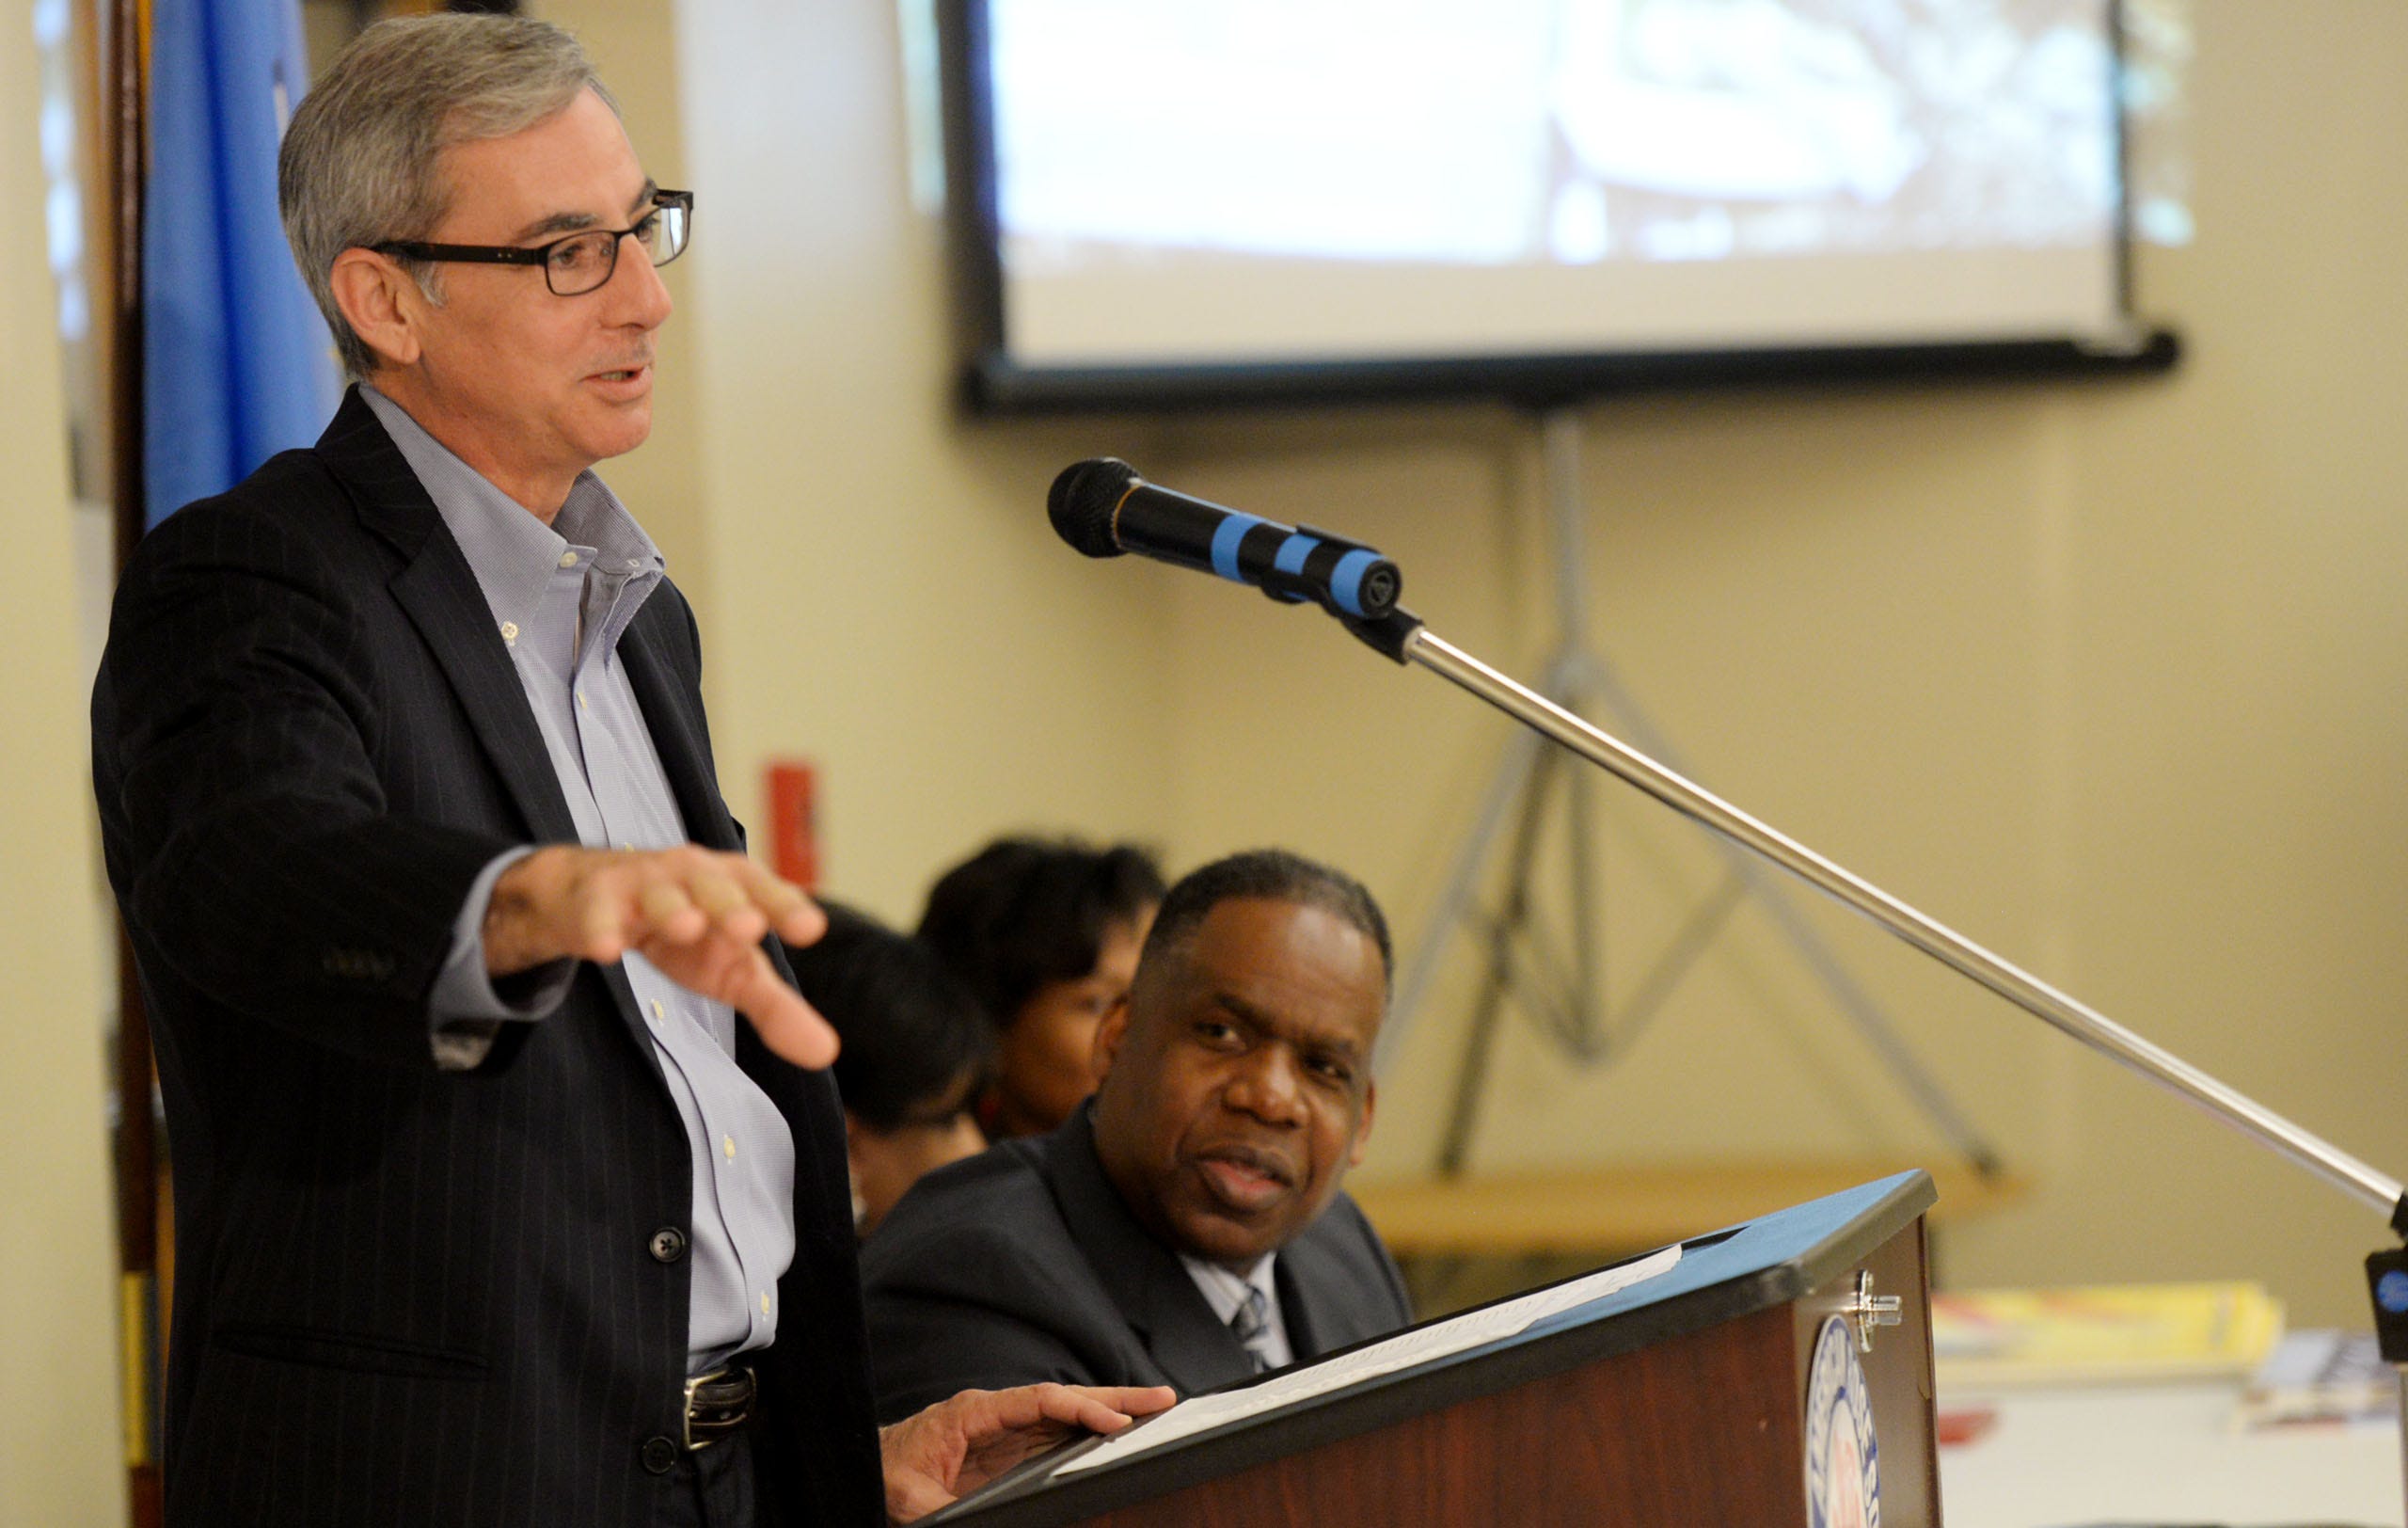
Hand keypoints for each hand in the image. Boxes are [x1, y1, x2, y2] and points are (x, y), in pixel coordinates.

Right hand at [481, 844, 836, 1066]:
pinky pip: (598, 913)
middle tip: (750, 928)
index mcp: (734, 886)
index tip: (811, 929)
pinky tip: (606, 950)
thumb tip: (827, 1054)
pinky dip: (602, 928)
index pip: (765, 891)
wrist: (590, 898)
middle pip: (714, 886)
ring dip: (673, 908)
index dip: (787, 906)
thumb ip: (776, 1008)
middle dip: (731, 903)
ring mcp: (641, 885)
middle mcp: (692, 876)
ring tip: (687, 927)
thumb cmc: (682, 932)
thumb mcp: (731, 969)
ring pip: (659, 894)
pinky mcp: (595, 900)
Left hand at [878, 1383, 1175, 1522]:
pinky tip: (1114, 1435)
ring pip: (1066, 1415)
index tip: (1114, 1422)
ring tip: (1153, 1411)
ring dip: (1109, 1411)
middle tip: (1163, 1398)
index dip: (1079, 1409)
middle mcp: (995, 1413)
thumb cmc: (885, 1471)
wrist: (869, 1463)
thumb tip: (963, 1520)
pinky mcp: (1007, 1447)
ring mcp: (1004, 1428)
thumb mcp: (907, 1496)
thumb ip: (939, 1509)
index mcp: (973, 1412)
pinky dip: (1088, 1432)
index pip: (1038, 1401)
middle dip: (1114, 1396)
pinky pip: (1055, 1435)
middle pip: (1063, 1398)